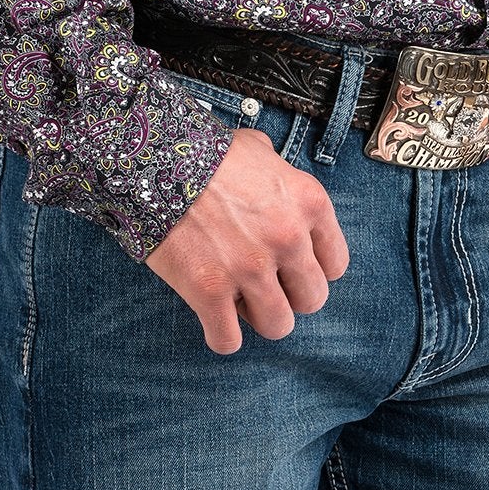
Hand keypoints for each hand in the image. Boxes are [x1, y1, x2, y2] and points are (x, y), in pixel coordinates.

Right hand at [144, 128, 350, 354]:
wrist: (153, 156)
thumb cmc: (205, 150)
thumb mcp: (258, 148)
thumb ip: (278, 170)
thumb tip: (274, 170)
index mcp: (308, 203)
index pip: (335, 264)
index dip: (311, 269)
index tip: (290, 266)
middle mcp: (287, 238)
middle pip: (312, 299)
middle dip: (288, 295)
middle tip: (262, 282)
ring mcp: (249, 267)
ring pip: (278, 325)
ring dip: (258, 317)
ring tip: (237, 298)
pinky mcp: (209, 290)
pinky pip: (228, 340)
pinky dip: (221, 334)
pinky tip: (212, 316)